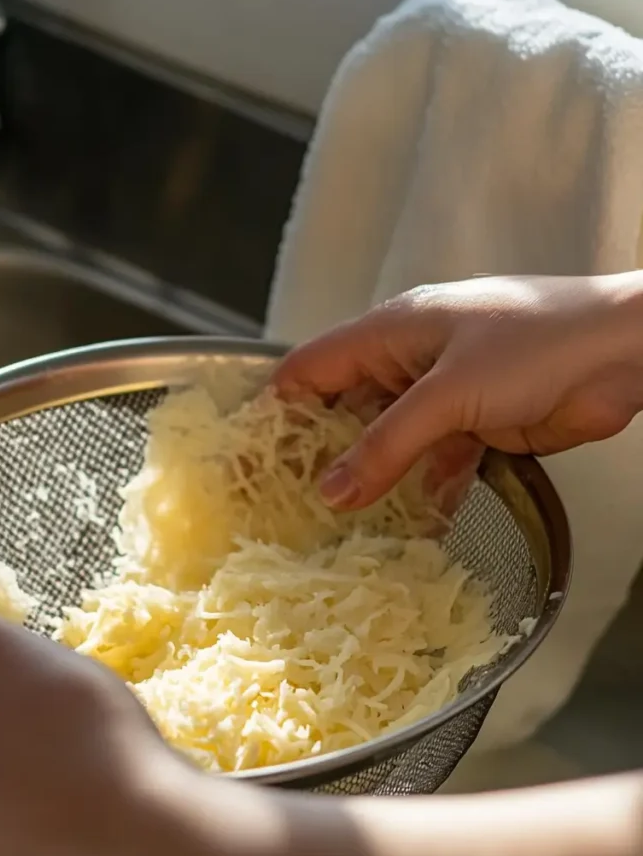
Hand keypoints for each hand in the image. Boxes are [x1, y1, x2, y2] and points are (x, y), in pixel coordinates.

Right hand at [273, 273, 642, 509]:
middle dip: (324, 453)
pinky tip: (423, 518)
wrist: (624, 353)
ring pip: (392, 441)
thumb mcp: (448, 396)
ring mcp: (444, 394)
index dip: (277, 407)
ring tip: (350, 523)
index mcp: (392, 332)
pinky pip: (437, 461)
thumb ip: (387, 445)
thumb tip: (332, 491)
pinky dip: (430, 488)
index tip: (250, 455)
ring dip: (379, 478)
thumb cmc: (538, 344)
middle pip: (348, 409)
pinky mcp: (477, 425)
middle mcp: (410, 361)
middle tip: (293, 501)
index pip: (313, 366)